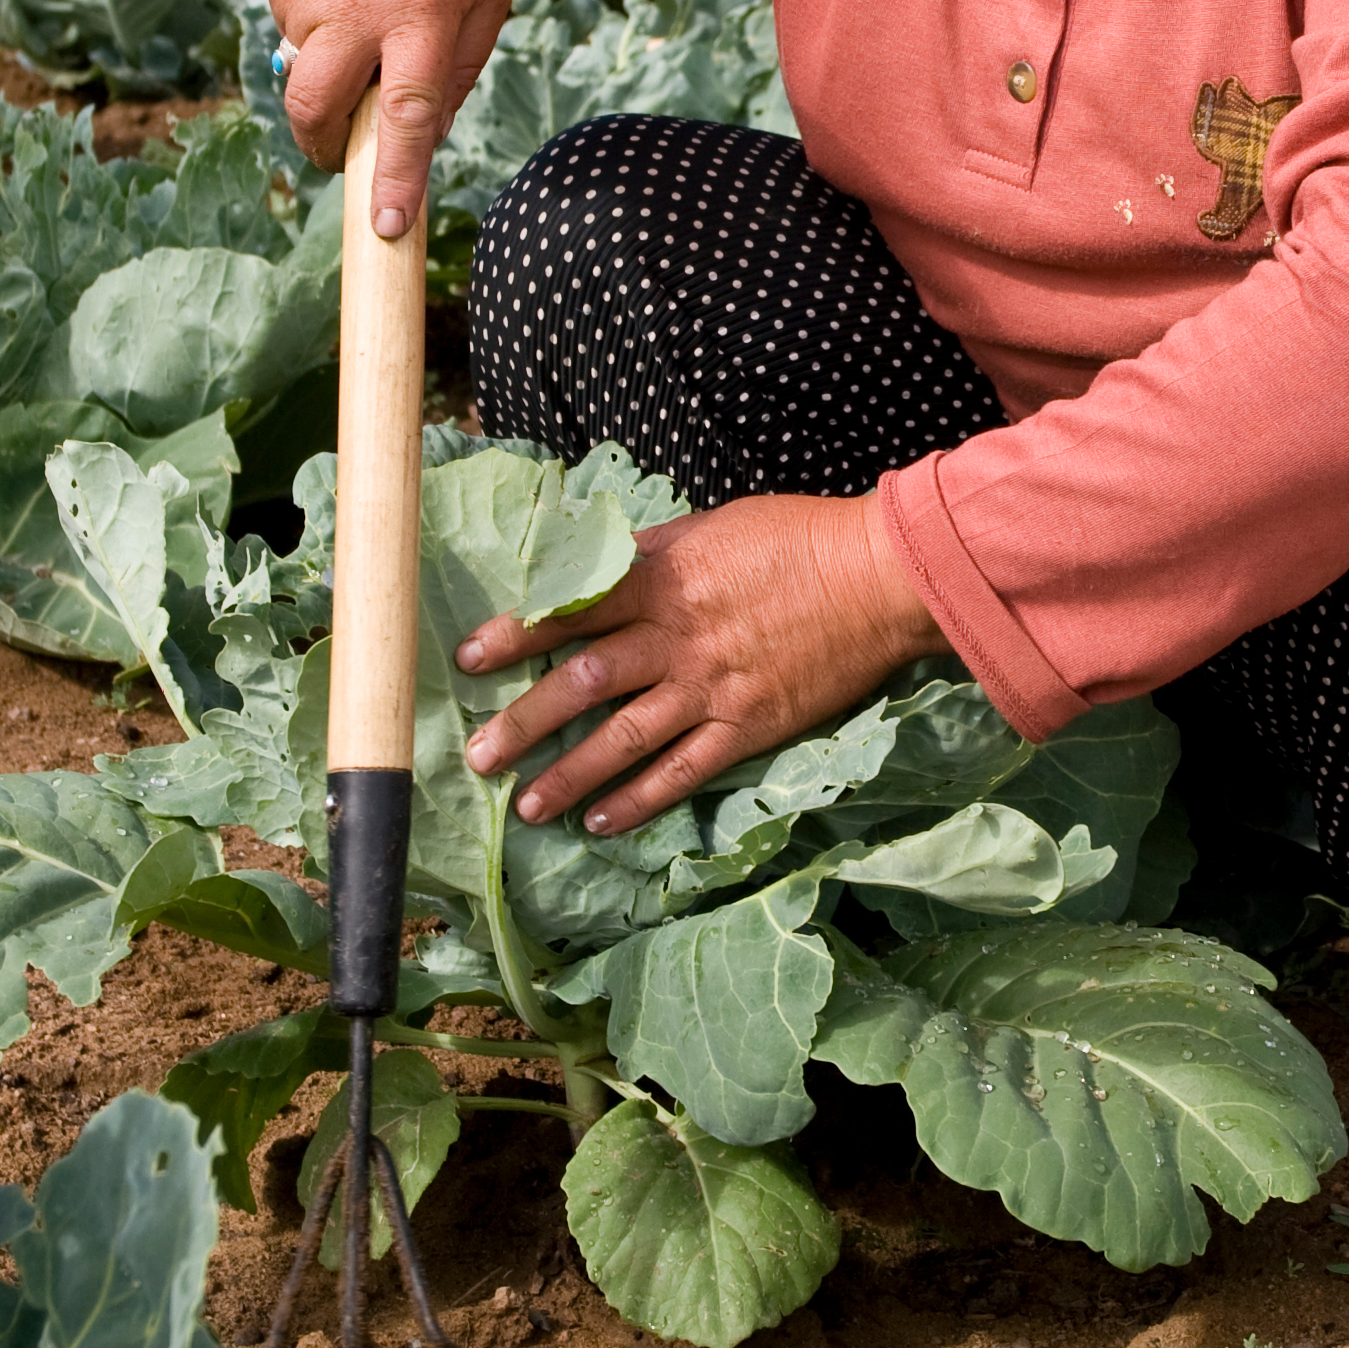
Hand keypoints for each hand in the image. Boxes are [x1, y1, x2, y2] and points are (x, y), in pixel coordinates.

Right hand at [258, 0, 513, 233]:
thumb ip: (457, 69)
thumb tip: (420, 141)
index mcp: (425, 8)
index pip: (406, 111)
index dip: (394, 175)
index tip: (385, 226)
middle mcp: (359, 0)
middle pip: (320, 108)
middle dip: (327, 147)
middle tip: (343, 155)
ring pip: (308, 71)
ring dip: (337, 68)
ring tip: (375, 8)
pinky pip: (295, 33)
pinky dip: (321, 30)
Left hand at [458, 494, 946, 832]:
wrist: (879, 578)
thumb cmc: (800, 539)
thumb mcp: (716, 525)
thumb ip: (656, 552)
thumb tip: (602, 565)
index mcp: (664, 581)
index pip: (572, 611)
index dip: (515, 635)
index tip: (469, 659)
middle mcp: (676, 638)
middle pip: (582, 683)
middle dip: (524, 721)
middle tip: (477, 754)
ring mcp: (711, 688)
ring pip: (624, 738)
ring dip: (569, 775)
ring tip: (525, 807)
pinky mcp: (749, 726)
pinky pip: (684, 771)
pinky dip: (640, 799)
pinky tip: (602, 822)